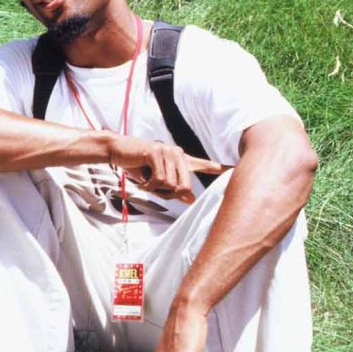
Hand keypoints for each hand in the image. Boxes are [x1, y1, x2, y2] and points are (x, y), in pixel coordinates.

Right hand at [109, 136, 226, 202]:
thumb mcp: (156, 182)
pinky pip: (159, 179)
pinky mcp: (156, 152)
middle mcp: (178, 153)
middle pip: (184, 185)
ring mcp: (168, 151)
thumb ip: (173, 190)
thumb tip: (191, 200)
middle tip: (153, 189)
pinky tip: (143, 180)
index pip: (203, 165)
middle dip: (167, 194)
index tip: (234, 170)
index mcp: (181, 159)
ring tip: (146, 182)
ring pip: (170, 184)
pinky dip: (149, 185)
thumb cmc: (137, 166)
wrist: (118, 151)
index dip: (219, 169)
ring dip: (155, 189)